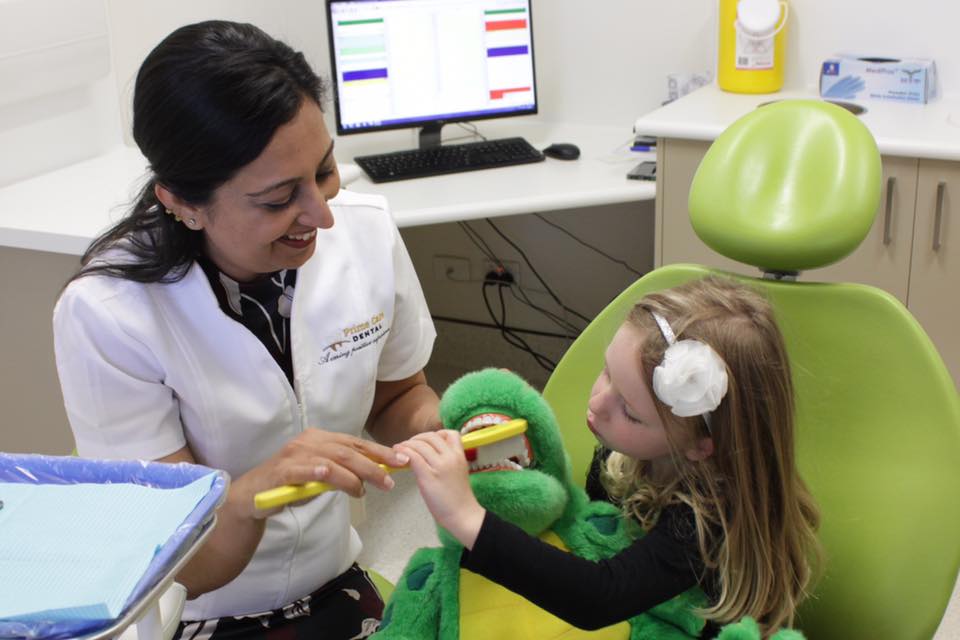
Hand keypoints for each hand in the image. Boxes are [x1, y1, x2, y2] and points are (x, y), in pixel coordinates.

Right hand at [233, 428, 409, 519]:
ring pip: (330, 460)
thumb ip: (344, 472)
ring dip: (351, 475)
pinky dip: (315, 470)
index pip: (356, 443)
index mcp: (321, 438)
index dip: (380, 451)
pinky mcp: (281, 471)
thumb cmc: (291, 485)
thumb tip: (375, 475)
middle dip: (372, 465)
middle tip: (390, 480)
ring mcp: (294, 455)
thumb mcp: (322, 476)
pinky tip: (327, 474)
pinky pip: (301, 470)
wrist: (252, 497)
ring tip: (365, 489)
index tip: (401, 461)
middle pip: (347, 451)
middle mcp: (309, 441)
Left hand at [395, 430, 485, 548]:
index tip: (427, 442)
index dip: (437, 434)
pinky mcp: (428, 476)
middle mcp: (450, 457)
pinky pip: (413, 456)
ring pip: (420, 444)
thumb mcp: (458, 472)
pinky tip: (398, 454)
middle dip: (418, 438)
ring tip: (400, 448)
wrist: (463, 515)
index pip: (450, 433)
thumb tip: (428, 455)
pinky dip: (403, 452)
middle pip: (432, 436)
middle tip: (409, 445)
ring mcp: (440, 466)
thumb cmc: (459, 498)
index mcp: (460, 456)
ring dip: (407, 444)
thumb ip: (447, 461)